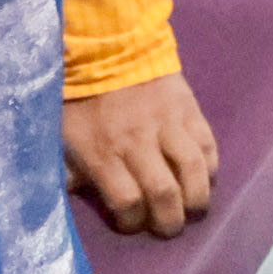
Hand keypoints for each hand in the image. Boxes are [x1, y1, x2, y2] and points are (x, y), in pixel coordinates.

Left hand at [64, 73, 218, 236]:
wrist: (108, 46)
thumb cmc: (80, 96)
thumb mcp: (63, 136)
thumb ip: (70, 171)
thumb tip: (72, 200)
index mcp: (103, 152)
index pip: (128, 202)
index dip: (133, 223)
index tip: (132, 223)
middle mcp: (138, 141)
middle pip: (165, 194)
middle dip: (171, 221)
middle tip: (170, 227)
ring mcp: (168, 124)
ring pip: (194, 170)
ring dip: (197, 197)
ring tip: (193, 207)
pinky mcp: (188, 108)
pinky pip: (208, 144)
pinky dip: (209, 165)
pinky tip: (202, 175)